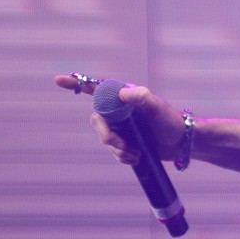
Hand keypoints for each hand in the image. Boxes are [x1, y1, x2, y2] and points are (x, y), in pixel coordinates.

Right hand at [50, 75, 181, 164]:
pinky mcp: (124, 142)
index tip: (58, 81)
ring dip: (118, 150)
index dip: (76, 84)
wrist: (181, 143)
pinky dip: (123, 157)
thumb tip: (123, 93)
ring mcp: (121, 127)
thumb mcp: (157, 108)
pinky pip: (114, 152)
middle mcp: (119, 111)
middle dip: (107, 137)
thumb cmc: (171, 121)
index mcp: (123, 98)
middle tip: (124, 146)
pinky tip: (136, 157)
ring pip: (105, 140)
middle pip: (97, 122)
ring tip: (136, 153)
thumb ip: (142, 97)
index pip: (96, 89)